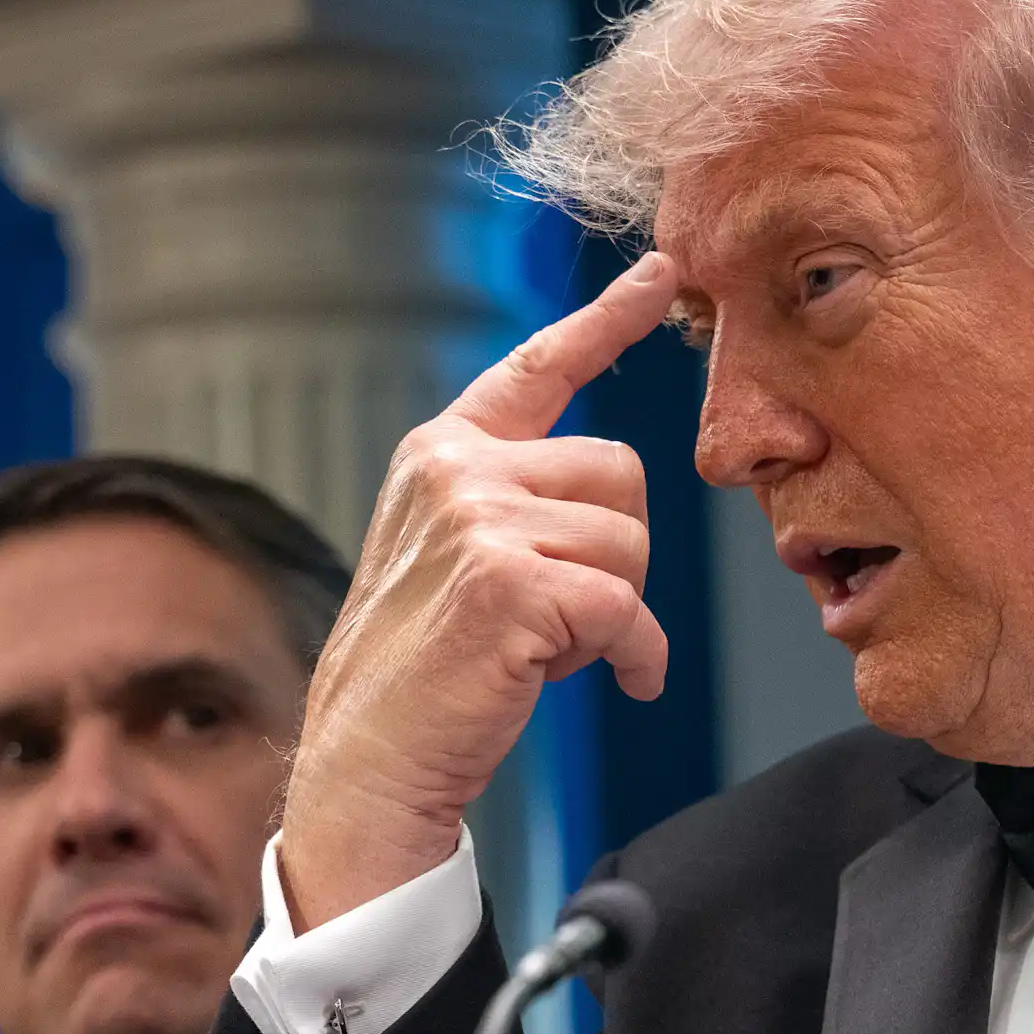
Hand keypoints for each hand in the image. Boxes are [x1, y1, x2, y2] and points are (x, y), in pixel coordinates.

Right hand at [278, 252, 676, 929]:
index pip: (540, 367)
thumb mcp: (456, 559)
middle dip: (618, 552)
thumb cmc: (425, 673)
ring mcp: (478, 521)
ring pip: (630, 542)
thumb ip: (517, 503)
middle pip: (621, 473)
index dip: (607, 318)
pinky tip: (615, 683)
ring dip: (618, 610)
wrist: (369, 762)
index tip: (664, 272)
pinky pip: (629, 608)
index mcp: (444, 452)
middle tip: (564, 617)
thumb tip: (612, 493)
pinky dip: (636, 658)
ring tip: (554, 648)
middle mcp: (456, 469)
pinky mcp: (509, 584)